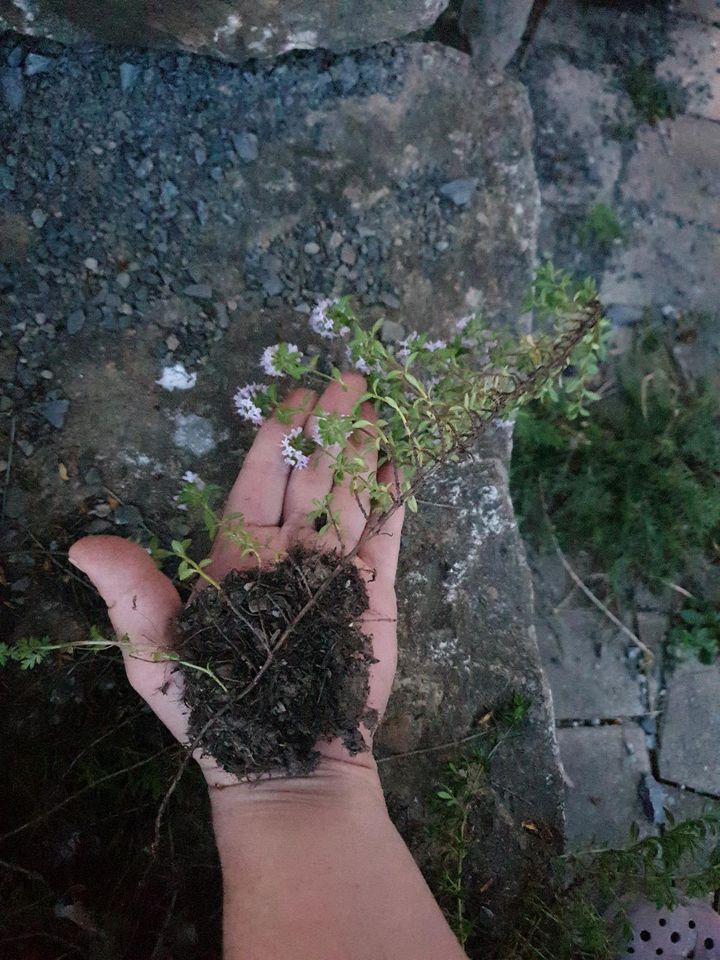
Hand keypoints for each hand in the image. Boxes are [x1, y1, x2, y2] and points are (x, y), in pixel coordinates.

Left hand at [68, 373, 403, 787]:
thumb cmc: (215, 711)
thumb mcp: (157, 654)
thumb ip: (131, 594)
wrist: (285, 764)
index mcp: (238, 552)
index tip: (293, 394)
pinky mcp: (373, 589)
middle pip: (311, 472)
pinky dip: (394, 500)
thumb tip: (80, 544)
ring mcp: (333, 567)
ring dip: (363, 449)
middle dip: (329, 424)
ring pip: (350, 493)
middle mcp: (287, 550)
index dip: (276, 434)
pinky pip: (385, 534)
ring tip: (376, 407)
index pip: (258, 477)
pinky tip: (400, 466)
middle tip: (349, 377)